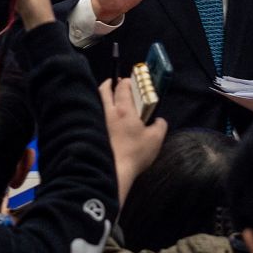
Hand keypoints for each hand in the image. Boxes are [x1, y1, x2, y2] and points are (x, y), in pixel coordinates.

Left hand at [100, 77, 167, 203]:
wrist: (113, 171)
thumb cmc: (135, 153)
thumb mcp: (155, 139)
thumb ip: (160, 126)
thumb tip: (159, 120)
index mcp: (124, 110)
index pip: (123, 87)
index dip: (127, 81)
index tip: (131, 81)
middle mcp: (108, 113)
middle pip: (104, 90)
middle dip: (109, 83)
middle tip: (114, 83)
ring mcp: (98, 122)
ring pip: (97, 102)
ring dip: (102, 96)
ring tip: (109, 99)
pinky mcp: (92, 132)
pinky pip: (93, 115)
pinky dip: (97, 111)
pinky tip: (103, 118)